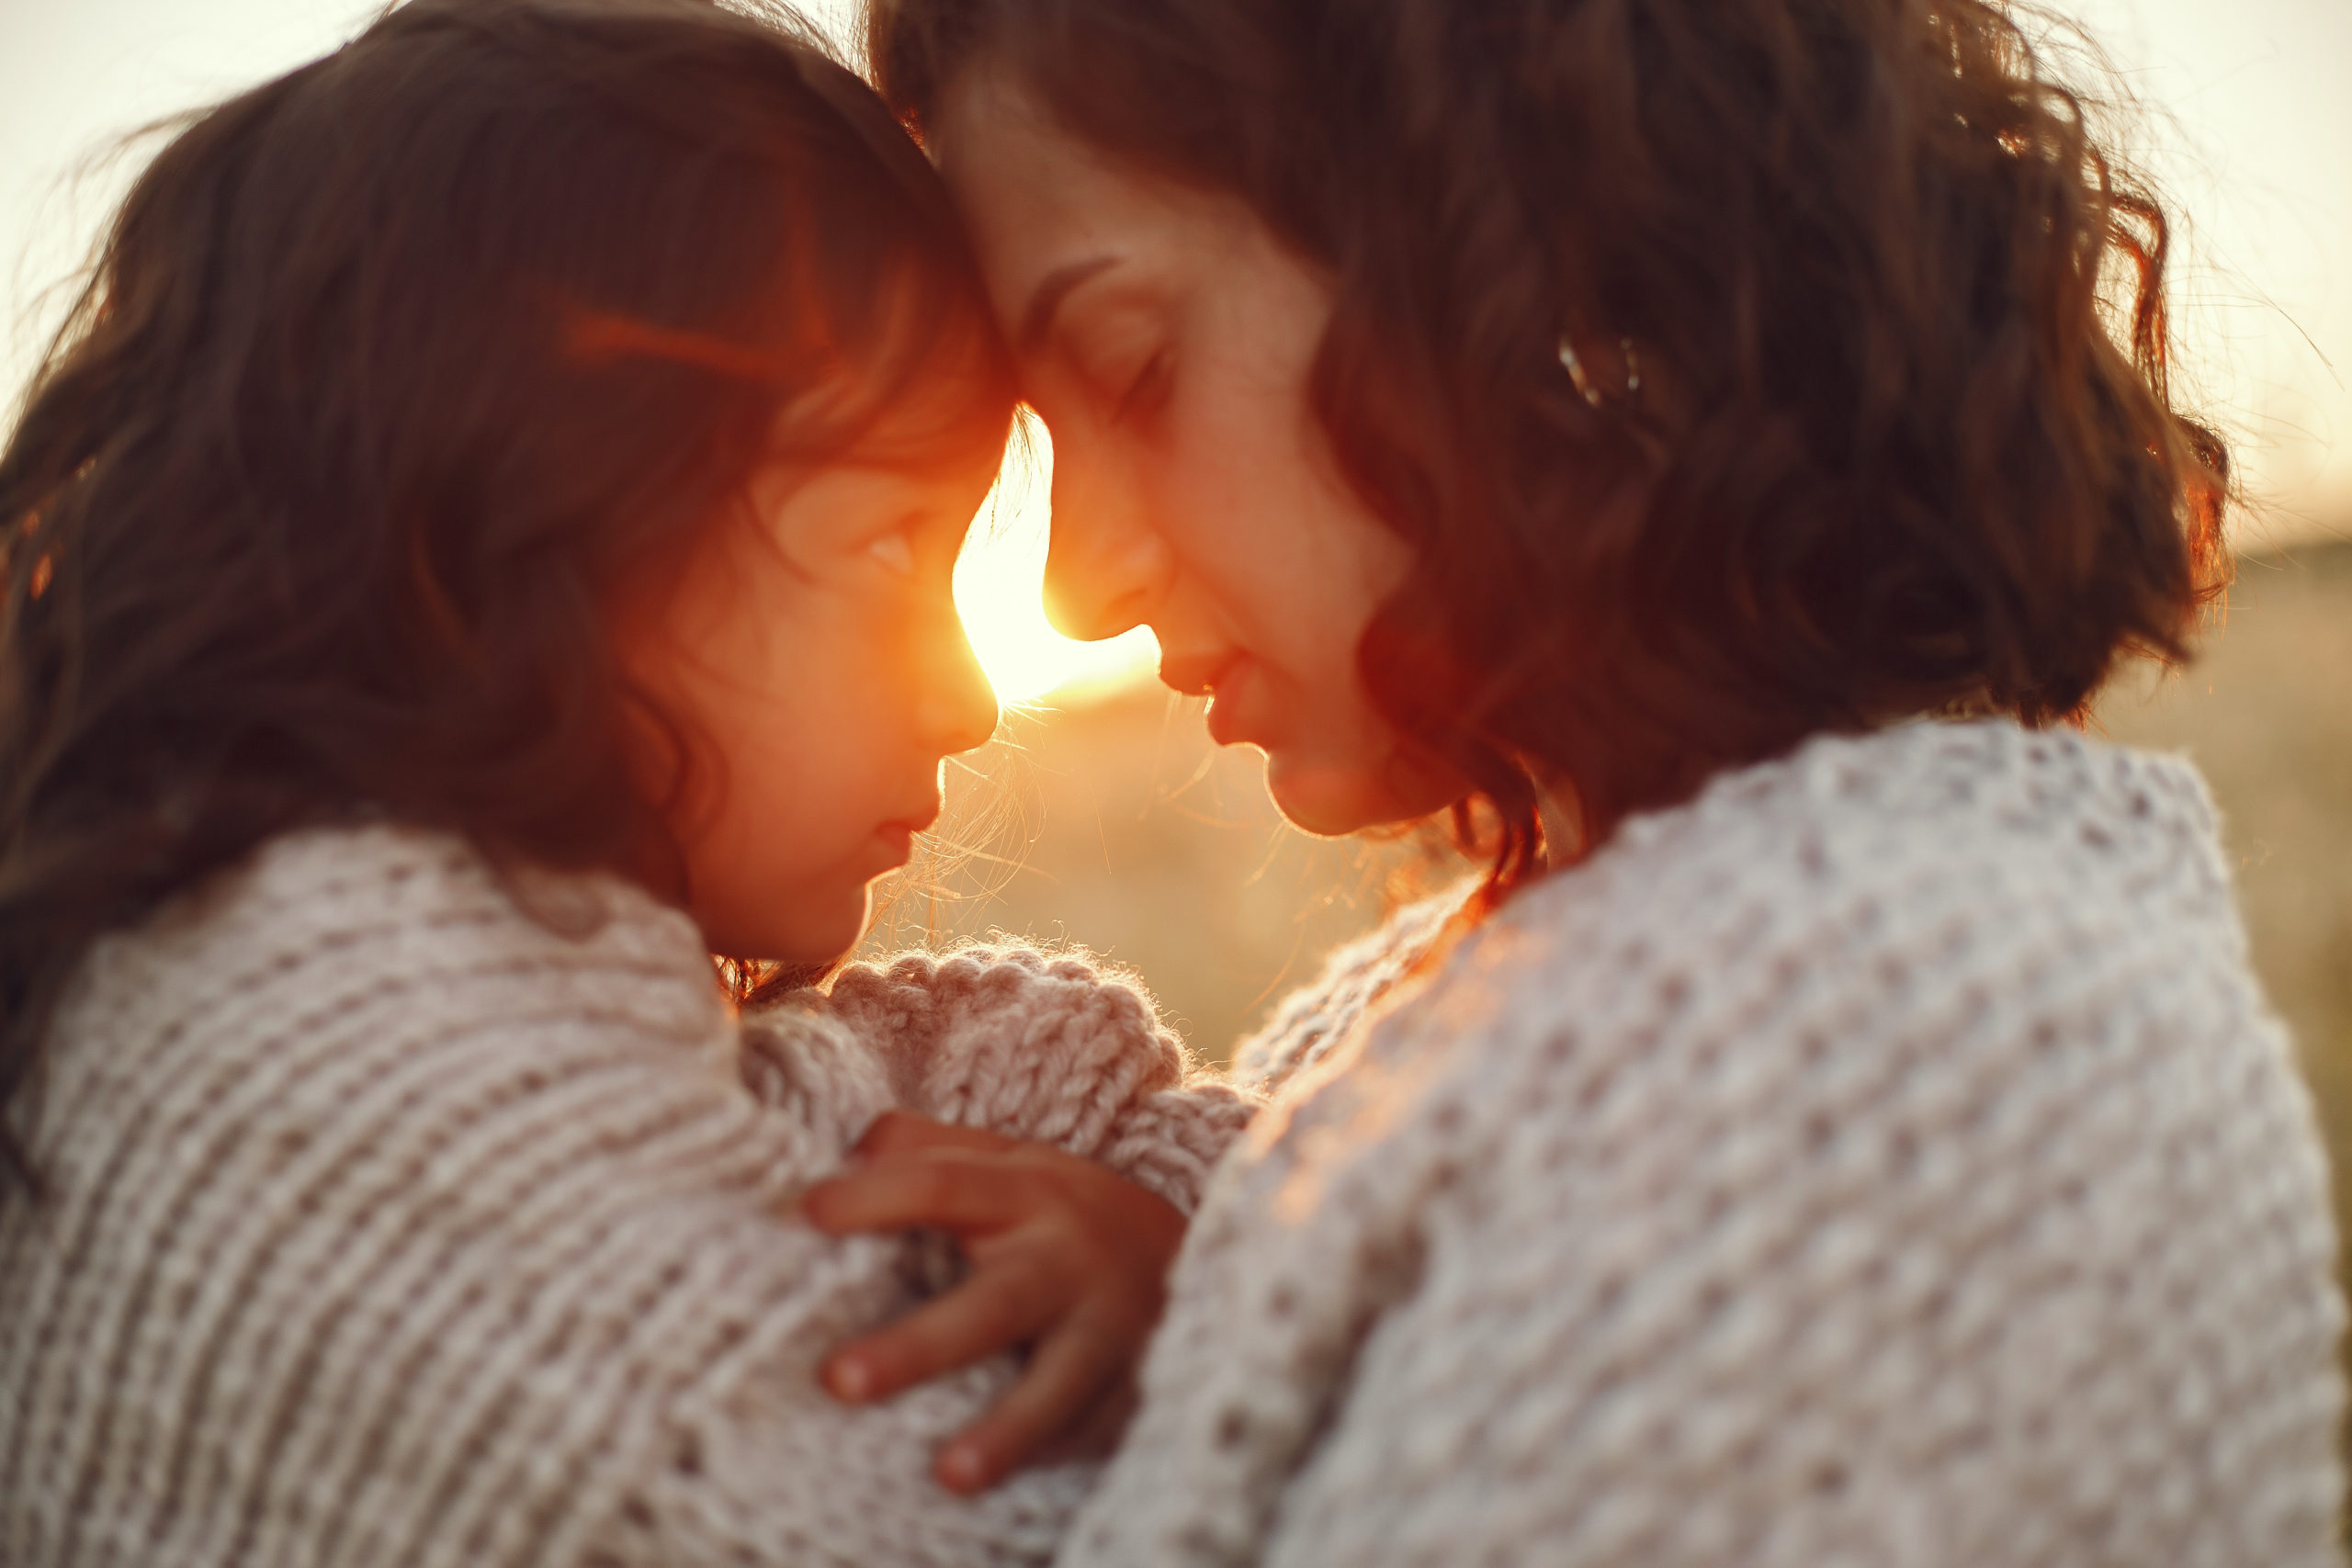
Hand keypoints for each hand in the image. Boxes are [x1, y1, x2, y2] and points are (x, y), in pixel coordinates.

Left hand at [800, 1110, 1186, 1491]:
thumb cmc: (1057, 1209)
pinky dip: (1054, 1455)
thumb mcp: (1005, 1158)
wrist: (1182, 1244)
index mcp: (1026, 1191)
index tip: (803, 1215)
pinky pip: (1097, 1427)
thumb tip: (839, 1153)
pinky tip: (1002, 1488)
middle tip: (838, 1380)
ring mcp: (1107, 1325)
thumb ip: (923, 1148)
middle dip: (920, 1346)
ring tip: (950, 1474)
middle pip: (997, 1301)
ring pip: (1061, 1380)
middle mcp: (1065, 1258)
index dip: (875, 1197)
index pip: (942, 1185)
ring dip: (1009, 1429)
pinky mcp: (1136, 1382)